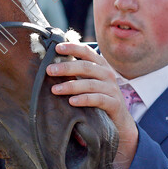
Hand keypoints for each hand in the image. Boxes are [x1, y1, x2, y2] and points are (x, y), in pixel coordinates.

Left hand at [45, 42, 138, 168]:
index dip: (73, 48)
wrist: (119, 121)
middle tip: (49, 70)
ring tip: (55, 90)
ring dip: (71, 86)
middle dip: (66, 67)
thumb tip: (50, 64)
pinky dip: (84, 99)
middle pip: (86, 67)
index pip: (86, 51)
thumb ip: (75, 72)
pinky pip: (98, 99)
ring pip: (90, 84)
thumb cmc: (98, 97)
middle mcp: (107, 74)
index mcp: (100, 65)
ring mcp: (112, 89)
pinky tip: (72, 101)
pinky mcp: (114, 103)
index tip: (57, 48)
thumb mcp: (88, 82)